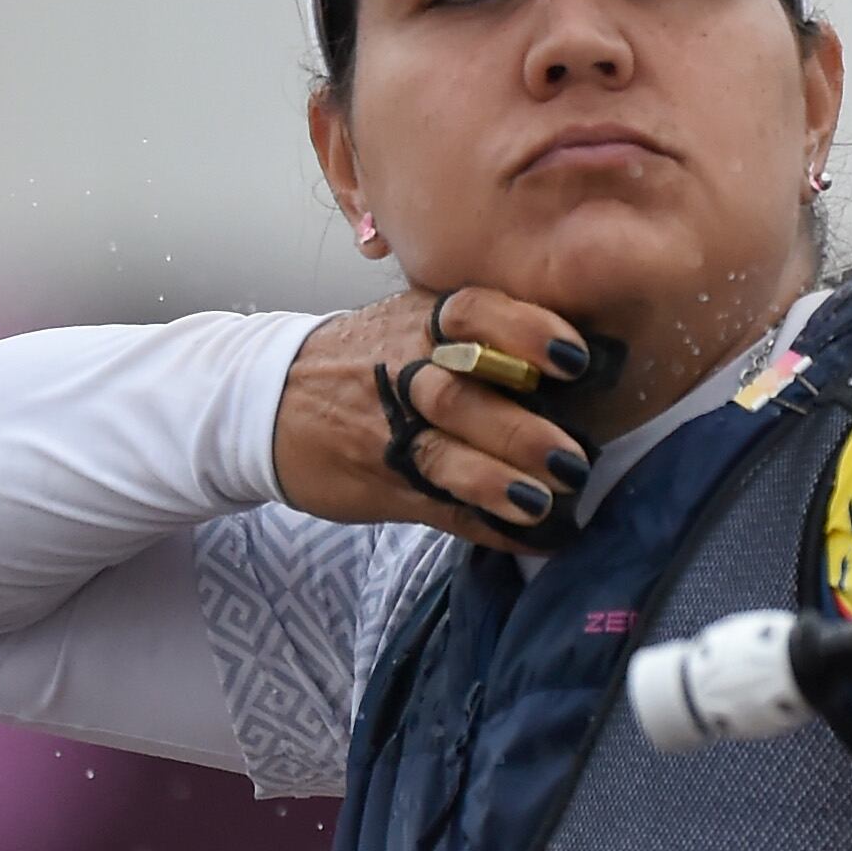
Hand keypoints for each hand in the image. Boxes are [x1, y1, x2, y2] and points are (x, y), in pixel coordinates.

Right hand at [271, 285, 595, 545]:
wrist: (270, 398)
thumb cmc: (369, 357)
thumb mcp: (410, 321)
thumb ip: (478, 334)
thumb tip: (580, 359)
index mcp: (420, 322)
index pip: (473, 313)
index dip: (525, 333)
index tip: (572, 359)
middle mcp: (403, 373)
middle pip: (459, 398)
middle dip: (516, 431)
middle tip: (570, 457)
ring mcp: (388, 433)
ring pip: (442, 458)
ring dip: (496, 482)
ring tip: (541, 502)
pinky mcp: (382, 483)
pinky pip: (437, 507)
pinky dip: (484, 524)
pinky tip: (527, 537)